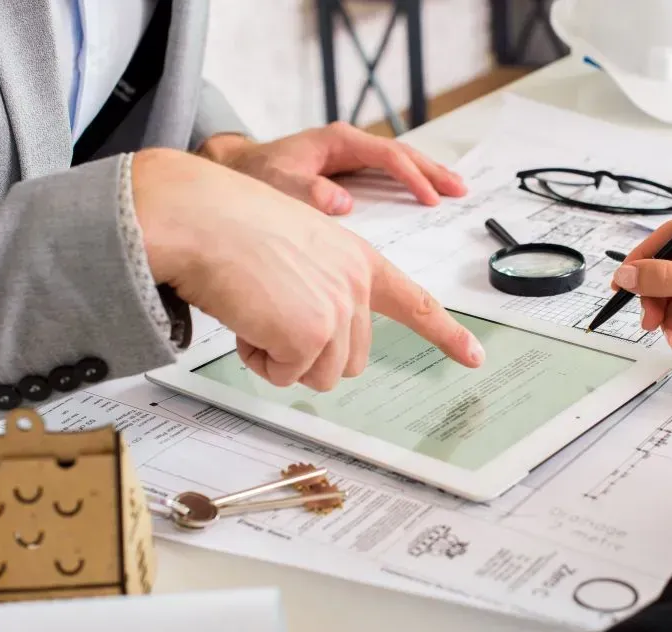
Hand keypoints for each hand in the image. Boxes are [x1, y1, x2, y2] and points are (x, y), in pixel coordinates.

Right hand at [132, 148, 483, 390]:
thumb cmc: (232, 229)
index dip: (445, 333)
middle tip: (268, 312)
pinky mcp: (312, 331)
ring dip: (279, 357)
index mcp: (357, 260)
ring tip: (255, 309)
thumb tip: (318, 344)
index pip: (414, 302)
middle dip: (305, 352)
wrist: (198, 216)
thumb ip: (323, 291)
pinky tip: (244, 318)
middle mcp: (357, 283)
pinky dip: (258, 359)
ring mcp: (338, 307)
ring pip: (318, 374)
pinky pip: (284, 375)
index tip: (473, 356)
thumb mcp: (298, 251)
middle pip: (347, 359)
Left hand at [197, 123, 466, 214]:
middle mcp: (348, 145)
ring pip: (398, 162)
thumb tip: (343, 203)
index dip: (412, 177)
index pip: (387, 156)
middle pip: (402, 154)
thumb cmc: (255, 176)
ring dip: (427, 175)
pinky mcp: (348, 171)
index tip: (430, 199)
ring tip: (454, 190)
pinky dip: (409, 182)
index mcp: (338, 142)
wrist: (237, 171)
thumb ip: (306, 193)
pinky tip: (424, 195)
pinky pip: (387, 174)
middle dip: (432, 171)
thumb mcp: (276, 185)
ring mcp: (350, 157)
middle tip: (460, 189)